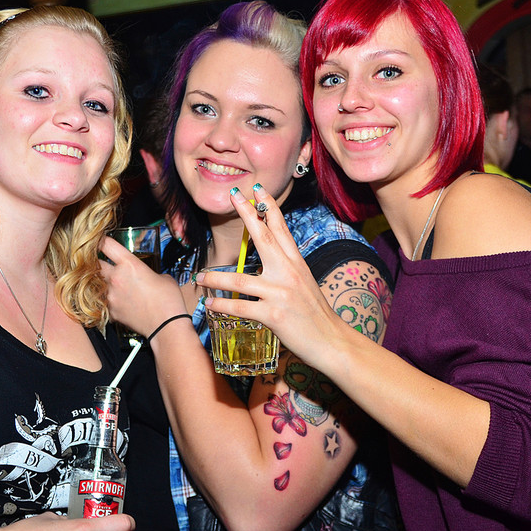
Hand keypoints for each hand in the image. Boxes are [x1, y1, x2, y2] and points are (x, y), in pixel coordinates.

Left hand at [99, 236, 184, 336]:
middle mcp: (116, 278)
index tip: (100, 240)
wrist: (167, 326)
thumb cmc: (169, 300)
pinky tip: (118, 302)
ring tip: (109, 284)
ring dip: (100, 282)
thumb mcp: (162, 277)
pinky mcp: (111, 312)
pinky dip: (108, 301)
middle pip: (95, 264)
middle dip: (97, 262)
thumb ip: (147, 272)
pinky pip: (103, 302)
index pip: (106, 245)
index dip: (101, 240)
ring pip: (96, 284)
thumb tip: (144, 276)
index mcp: (129, 264)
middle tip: (101, 263)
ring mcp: (111, 296)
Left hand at [194, 185, 351, 376]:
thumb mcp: (304, 284)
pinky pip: (241, 307)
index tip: (256, 189)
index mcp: (296, 263)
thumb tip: (271, 256)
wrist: (332, 341)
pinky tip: (210, 303)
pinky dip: (222, 305)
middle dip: (247, 214)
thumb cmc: (316, 315)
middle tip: (234, 196)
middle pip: (264, 237)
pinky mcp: (273, 315)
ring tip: (199, 276)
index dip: (268, 207)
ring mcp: (281, 293)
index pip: (281, 228)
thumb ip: (287, 269)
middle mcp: (289, 272)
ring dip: (215, 278)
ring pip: (240, 280)